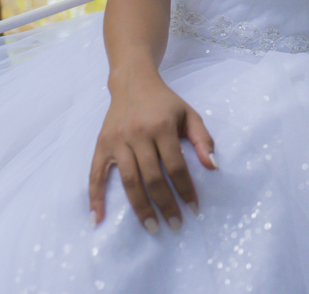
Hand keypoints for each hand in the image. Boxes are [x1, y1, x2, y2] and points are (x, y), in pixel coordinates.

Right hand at [89, 67, 216, 233]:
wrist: (132, 82)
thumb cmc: (164, 103)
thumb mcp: (189, 114)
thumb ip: (203, 139)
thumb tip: (213, 166)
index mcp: (161, 127)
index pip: (175, 166)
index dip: (185, 189)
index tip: (193, 209)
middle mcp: (137, 134)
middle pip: (152, 177)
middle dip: (165, 204)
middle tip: (174, 225)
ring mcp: (117, 141)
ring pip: (128, 180)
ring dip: (139, 207)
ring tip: (151, 226)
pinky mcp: (102, 144)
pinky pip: (95, 174)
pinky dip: (95, 198)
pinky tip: (99, 218)